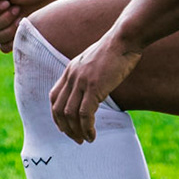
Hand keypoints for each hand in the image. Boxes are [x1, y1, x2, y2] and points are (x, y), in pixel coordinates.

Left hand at [48, 26, 141, 143]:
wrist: (124, 39)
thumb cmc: (117, 49)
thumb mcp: (95, 61)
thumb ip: (89, 73)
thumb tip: (94, 87)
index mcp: (70, 70)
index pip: (54, 97)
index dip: (57, 115)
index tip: (65, 127)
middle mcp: (72, 76)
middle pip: (59, 109)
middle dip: (65, 128)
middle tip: (75, 139)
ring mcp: (82, 82)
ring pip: (70, 114)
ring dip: (76, 131)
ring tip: (85, 140)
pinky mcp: (94, 87)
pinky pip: (85, 114)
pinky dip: (87, 128)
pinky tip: (92, 135)